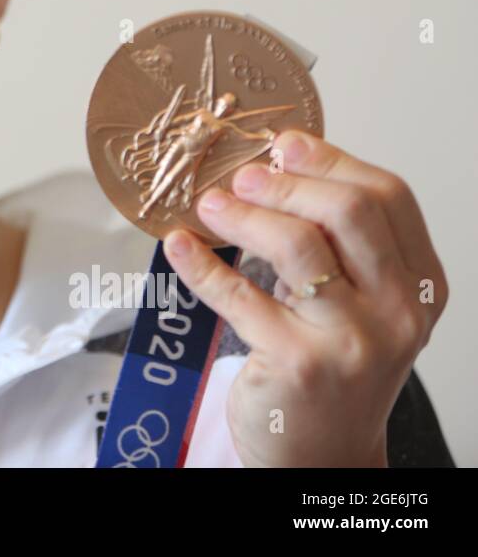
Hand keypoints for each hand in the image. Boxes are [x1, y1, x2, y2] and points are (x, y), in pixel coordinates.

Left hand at [163, 130, 447, 466]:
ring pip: (298, 246)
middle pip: (349, 212)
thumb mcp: (359, 302)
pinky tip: (179, 247)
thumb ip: (337, 242)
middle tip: (242, 177)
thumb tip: (277, 163)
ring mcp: (351, 340)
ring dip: (244, 216)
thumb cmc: (334, 365)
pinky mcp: (298, 364)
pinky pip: (241, 297)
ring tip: (209, 205)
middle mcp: (398, 311)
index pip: (387, 198)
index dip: (330, 161)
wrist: (321, 452)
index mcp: (419, 284)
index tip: (284, 145)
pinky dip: (202, 265)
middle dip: (286, 183)